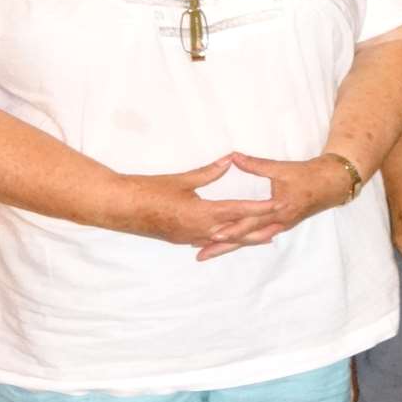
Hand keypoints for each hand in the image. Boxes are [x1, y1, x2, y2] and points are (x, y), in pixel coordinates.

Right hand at [114, 157, 276, 249]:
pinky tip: (230, 239)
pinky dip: (224, 240)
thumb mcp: (182, 180)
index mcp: (201, 213)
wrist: (121, 207)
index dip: (260, 208)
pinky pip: (208, 241)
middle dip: (259, 229)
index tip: (277, 205)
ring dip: (244, 238)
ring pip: (223, 239)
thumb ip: (209, 172)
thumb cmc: (149, 190)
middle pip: (236, 232)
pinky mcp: (181, 239)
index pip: (238, 211)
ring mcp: (189, 237)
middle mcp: (199, 230)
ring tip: (263, 237)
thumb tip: (229, 160)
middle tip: (280, 225)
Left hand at [193, 152, 354, 260]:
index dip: (231, 229)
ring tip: (210, 252)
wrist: (332, 184)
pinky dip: (245, 241)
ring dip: (231, 247)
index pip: (250, 222)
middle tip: (201, 253)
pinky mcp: (282, 225)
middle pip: (246, 238)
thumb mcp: (281, 168)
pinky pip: (260, 236)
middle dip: (224, 246)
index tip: (211, 235)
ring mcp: (280, 226)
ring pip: (251, 240)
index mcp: (277, 208)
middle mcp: (278, 222)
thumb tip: (233, 157)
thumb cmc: (307, 175)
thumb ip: (256, 165)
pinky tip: (234, 245)